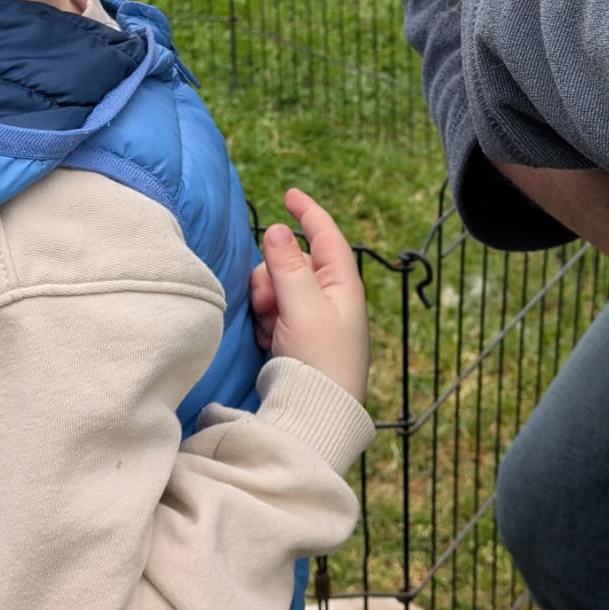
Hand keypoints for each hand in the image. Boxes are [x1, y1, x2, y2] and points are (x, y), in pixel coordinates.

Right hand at [249, 188, 370, 402]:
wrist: (315, 415)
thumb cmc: (319, 361)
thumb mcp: (303, 308)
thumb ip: (288, 266)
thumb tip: (276, 229)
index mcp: (343, 286)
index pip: (327, 236)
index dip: (308, 213)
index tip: (289, 194)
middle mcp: (330, 299)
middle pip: (294, 262)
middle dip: (273, 274)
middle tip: (267, 302)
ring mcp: (312, 319)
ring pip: (278, 286)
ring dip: (267, 299)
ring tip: (268, 326)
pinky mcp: (296, 337)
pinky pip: (272, 311)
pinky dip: (265, 318)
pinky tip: (266, 338)